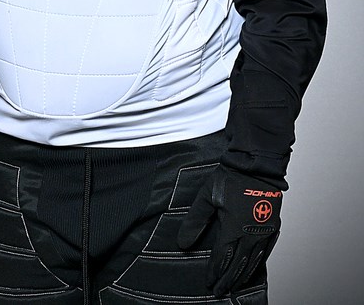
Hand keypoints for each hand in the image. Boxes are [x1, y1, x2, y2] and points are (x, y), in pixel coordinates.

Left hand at [177, 166, 281, 296]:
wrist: (257, 164)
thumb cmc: (232, 177)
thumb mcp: (207, 197)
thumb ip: (195, 221)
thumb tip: (183, 242)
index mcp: (234, 228)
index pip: (223, 258)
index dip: (215, 272)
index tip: (210, 282)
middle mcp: (251, 234)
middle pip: (238, 264)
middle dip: (228, 280)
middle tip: (221, 291)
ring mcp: (264, 230)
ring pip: (254, 260)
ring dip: (243, 274)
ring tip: (236, 285)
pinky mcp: (272, 224)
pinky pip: (267, 250)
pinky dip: (259, 262)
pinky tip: (254, 266)